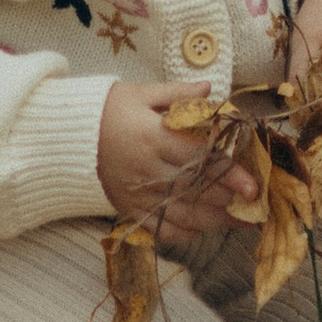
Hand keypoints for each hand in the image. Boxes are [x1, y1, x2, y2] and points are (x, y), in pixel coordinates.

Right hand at [96, 82, 257, 239]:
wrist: (68, 136)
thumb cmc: (108, 110)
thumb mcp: (141, 93)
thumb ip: (178, 92)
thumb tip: (210, 89)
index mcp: (153, 136)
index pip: (199, 158)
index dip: (229, 173)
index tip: (253, 186)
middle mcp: (146, 169)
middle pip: (196, 190)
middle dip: (228, 198)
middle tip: (252, 202)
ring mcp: (137, 193)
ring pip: (183, 215)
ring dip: (214, 220)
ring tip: (238, 219)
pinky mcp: (129, 208)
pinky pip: (161, 228)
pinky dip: (185, 232)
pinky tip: (203, 227)